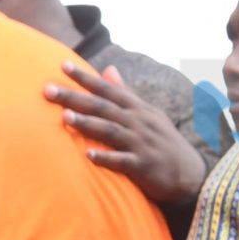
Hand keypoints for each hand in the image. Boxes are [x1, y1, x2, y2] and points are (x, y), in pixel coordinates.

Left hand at [45, 61, 207, 207]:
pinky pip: (122, 161)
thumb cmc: (163, 141)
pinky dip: (106, 157)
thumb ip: (125, 93)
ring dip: (87, 124)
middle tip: (47, 89)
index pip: (108, 89)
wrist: (191, 174)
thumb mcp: (148, 113)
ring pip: (110, 130)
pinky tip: (87, 155)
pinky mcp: (144, 166)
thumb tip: (108, 69)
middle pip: (102, 107)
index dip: (85, 77)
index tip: (62, 65)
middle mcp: (139, 122)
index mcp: (137, 108)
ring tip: (64, 117)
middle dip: (75, 97)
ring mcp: (142, 143)